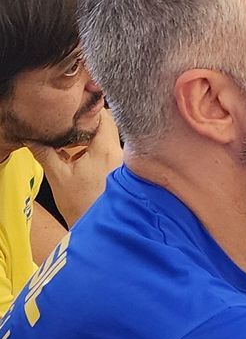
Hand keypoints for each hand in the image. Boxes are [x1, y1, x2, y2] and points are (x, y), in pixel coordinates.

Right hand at [31, 108, 121, 225]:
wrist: (99, 231)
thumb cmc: (80, 206)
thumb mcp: (57, 177)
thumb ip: (45, 153)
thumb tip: (32, 137)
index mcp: (105, 149)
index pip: (105, 116)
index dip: (89, 108)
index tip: (75, 107)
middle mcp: (118, 152)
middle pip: (108, 125)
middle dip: (89, 122)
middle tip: (71, 122)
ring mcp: (121, 162)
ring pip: (108, 138)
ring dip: (91, 136)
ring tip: (72, 140)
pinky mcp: (119, 171)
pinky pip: (109, 151)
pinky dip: (95, 149)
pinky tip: (79, 157)